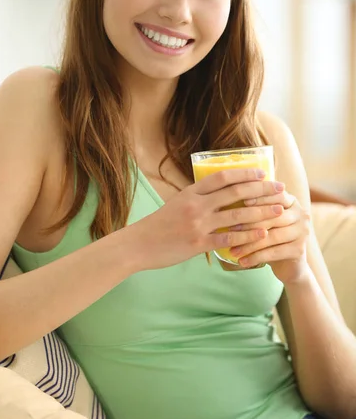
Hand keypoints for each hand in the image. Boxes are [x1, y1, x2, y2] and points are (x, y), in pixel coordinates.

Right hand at [130, 168, 284, 271]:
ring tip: (278, 210)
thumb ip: (197, 198)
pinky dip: (247, 237)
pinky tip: (262, 235)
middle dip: (261, 189)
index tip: (262, 173)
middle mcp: (196, 205)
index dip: (244, 174)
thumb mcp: (176, 203)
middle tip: (280, 188)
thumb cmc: (158, 224)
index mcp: (191, 192)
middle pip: (235, 193)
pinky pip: (228, 239)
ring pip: (236, 215)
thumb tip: (219, 193)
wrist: (139, 244)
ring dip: (260, 212)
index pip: (222, 177)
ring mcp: (198, 224)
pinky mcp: (198, 243)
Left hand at [228, 188, 310, 283]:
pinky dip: (255, 257)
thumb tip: (226, 198)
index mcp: (291, 201)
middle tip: (229, 228)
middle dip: (249, 222)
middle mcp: (301, 214)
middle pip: (272, 215)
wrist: (288, 264)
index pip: (275, 194)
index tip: (240, 200)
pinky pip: (273, 253)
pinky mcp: (299, 250)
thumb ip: (253, 207)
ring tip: (232, 250)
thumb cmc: (269, 235)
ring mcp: (303, 232)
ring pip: (271, 236)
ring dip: (249, 244)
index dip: (258, 197)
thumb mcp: (263, 219)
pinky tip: (241, 262)